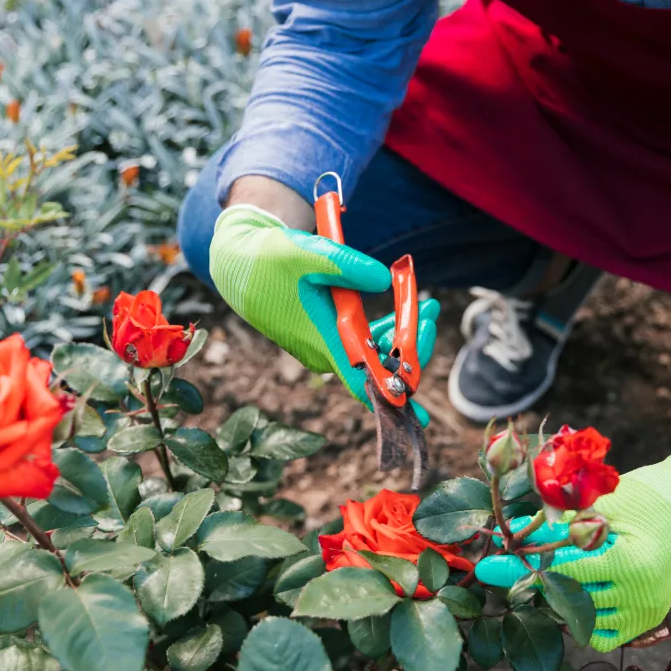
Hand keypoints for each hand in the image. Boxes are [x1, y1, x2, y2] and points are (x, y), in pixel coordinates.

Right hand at [208, 204, 437, 424]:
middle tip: (430, 312)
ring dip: (400, 336)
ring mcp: (325, 347)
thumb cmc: (270, 260)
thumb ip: (348, 266)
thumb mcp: (308, 253)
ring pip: (373, 355)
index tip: (418, 416)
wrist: (240, 263)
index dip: (392, 399)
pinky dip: (383, 332)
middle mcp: (324, 352)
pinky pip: (362, 346)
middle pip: (378, 366)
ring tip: (426, 306)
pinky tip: (400, 311)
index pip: (362, 382)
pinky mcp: (325, 338)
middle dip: (411, 345)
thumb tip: (385, 279)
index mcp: (322, 340)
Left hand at [474, 430, 670, 650]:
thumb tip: (513, 538)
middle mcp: (641, 595)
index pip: (565, 573)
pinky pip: (604, 635)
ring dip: (561, 599)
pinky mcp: (649, 618)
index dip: (524, 568)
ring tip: (555, 571)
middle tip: (513, 569)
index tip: (491, 568)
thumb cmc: (643, 494)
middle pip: (570, 599)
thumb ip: (558, 527)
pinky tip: (578, 591)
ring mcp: (647, 612)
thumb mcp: (599, 505)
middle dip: (538, 582)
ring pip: (583, 620)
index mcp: (630, 563)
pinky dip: (584, 619)